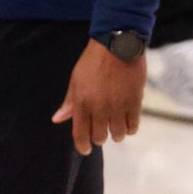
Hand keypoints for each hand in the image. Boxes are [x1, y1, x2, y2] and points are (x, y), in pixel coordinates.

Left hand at [52, 39, 143, 154]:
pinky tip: (128, 124)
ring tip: (117, 130)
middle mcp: (99, 107)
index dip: (82, 146)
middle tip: (102, 133)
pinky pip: (133, 125)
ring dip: (117, 134)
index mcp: (82, 102)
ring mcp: (118, 106)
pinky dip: (130, 128)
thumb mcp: (76, 80)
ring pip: (118, 134)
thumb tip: (57, 119)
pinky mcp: (134, 102)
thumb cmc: (93, 61)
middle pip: (100, 137)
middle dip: (100, 138)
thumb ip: (69, 102)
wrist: (117, 44)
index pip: (80, 134)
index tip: (86, 149)